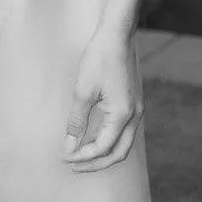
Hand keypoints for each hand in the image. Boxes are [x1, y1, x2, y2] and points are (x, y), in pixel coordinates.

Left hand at [62, 28, 141, 171]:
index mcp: (123, 114)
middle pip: (117, 153)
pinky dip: (108, 142)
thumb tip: (69, 146)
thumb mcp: (83, 90)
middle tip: (72, 165)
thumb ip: (77, 121)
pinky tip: (92, 140)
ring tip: (80, 157)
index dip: (83, 156)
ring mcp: (137, 111)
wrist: (116, 36)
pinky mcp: (133, 105)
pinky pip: (123, 133)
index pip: (103, 147)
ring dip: (102, 154)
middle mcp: (135, 116)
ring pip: (123, 145)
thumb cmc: (99, 59)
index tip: (64, 157)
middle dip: (95, 163)